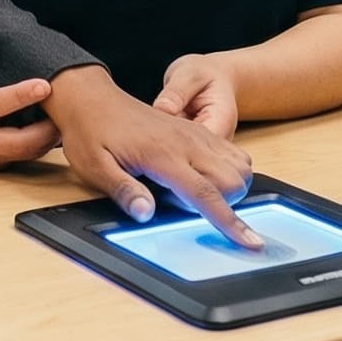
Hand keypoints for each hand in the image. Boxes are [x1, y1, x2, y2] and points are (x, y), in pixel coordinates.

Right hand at [0, 30, 56, 169]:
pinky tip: (52, 127)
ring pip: (25, 154)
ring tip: (64, 116)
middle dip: (45, 130)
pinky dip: (40, 144)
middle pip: (17, 143)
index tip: (45, 85)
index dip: (20, 96)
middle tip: (65, 109)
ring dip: (47, 139)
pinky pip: (22, 158)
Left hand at [44, 66, 260, 247]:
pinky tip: (203, 177)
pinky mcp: (194, 130)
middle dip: (228, 205)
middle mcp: (186, 142)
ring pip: (238, 165)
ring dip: (231, 187)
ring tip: (195, 194)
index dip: (229, 223)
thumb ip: (124, 191)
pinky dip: (230, 169)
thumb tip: (146, 215)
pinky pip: (230, 150)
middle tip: (188, 210)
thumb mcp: (95, 167)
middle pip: (232, 181)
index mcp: (162, 155)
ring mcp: (193, 133)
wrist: (92, 97)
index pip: (205, 194)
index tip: (250, 242)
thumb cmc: (91, 132)